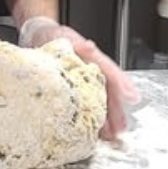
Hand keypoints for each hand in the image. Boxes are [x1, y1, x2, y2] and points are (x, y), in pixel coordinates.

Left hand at [19, 17, 138, 139]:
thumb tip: (89, 46)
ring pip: (99, 99)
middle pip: (108, 90)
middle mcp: (91, 70)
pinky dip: (90, 117)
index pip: (110, 70)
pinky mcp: (72, 90)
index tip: (131, 96)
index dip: (121, 83)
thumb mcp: (65, 37)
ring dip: (106, 117)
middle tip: (122, 125)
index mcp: (92, 58)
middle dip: (116, 109)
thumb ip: (79, 44)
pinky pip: (84, 105)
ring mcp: (83, 80)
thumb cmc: (52, 36)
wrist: (36, 37)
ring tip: (111, 133)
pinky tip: (93, 129)